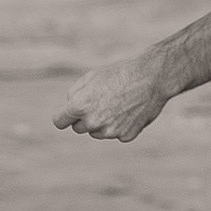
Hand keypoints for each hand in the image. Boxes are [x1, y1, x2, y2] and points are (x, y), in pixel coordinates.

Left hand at [55, 51, 173, 141]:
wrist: (151, 78)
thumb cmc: (119, 74)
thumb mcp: (91, 77)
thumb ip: (74, 95)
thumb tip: (70, 109)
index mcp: (79, 106)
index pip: (59, 121)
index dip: (63, 116)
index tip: (67, 115)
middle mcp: (93, 122)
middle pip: (79, 128)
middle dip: (84, 118)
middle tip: (100, 102)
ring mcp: (110, 131)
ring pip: (97, 133)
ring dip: (102, 123)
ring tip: (117, 105)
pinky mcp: (125, 136)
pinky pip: (116, 134)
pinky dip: (120, 126)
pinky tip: (129, 111)